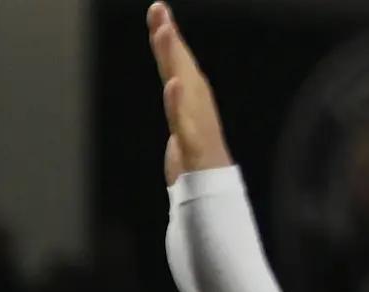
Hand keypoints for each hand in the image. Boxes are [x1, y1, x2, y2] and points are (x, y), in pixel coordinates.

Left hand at [151, 4, 230, 183]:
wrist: (210, 196)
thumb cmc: (196, 165)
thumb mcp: (181, 130)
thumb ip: (177, 109)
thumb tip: (175, 89)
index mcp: (191, 101)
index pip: (177, 64)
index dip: (168, 39)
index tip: (157, 10)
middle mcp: (196, 106)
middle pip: (180, 66)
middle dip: (169, 38)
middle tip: (157, 10)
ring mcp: (196, 123)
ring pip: (183, 86)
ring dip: (173, 59)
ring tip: (163, 33)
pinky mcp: (195, 144)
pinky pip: (184, 122)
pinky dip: (178, 102)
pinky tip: (172, 83)